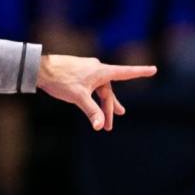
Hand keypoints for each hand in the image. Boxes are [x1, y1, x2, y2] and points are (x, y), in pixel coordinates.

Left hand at [36, 54, 156, 130]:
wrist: (40, 69)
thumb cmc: (60, 80)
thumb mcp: (79, 97)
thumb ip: (92, 111)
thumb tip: (100, 126)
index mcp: (101, 71)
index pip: (126, 73)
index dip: (140, 72)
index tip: (154, 69)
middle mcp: (96, 69)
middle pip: (108, 91)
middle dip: (110, 108)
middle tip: (112, 124)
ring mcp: (87, 71)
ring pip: (99, 90)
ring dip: (101, 105)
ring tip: (109, 118)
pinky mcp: (78, 73)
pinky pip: (90, 87)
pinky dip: (92, 98)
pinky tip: (90, 104)